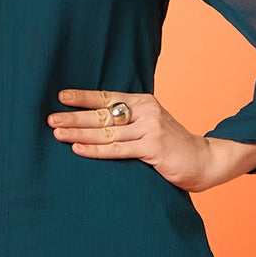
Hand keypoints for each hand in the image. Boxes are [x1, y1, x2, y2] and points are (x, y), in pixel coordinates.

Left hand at [46, 89, 255, 191]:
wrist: (205, 160)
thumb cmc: (172, 146)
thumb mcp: (151, 126)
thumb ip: (129, 122)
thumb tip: (95, 124)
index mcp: (144, 102)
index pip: (108, 97)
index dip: (83, 97)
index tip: (60, 96)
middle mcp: (146, 111)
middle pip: (103, 114)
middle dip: (74, 117)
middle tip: (50, 118)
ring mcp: (151, 129)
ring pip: (107, 132)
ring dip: (79, 134)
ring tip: (57, 134)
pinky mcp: (153, 148)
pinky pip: (118, 150)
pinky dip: (96, 151)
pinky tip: (78, 149)